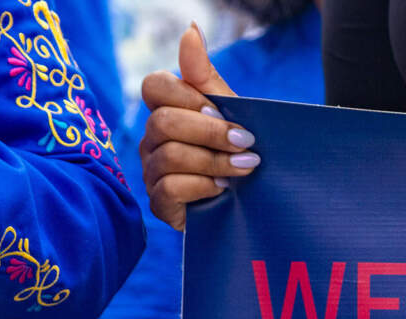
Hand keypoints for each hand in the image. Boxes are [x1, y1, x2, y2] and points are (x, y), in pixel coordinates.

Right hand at [140, 24, 254, 232]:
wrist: (254, 200)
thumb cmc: (237, 150)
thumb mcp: (229, 110)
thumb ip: (205, 74)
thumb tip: (191, 29)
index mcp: (166, 110)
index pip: (154, 87)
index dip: (187, 97)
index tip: (219, 110)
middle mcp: (152, 138)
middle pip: (163, 122)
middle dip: (211, 133)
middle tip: (245, 143)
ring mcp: (151, 170)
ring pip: (170, 156)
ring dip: (215, 161)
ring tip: (243, 169)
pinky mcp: (159, 203)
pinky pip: (170, 187)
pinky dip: (203, 186)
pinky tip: (222, 189)